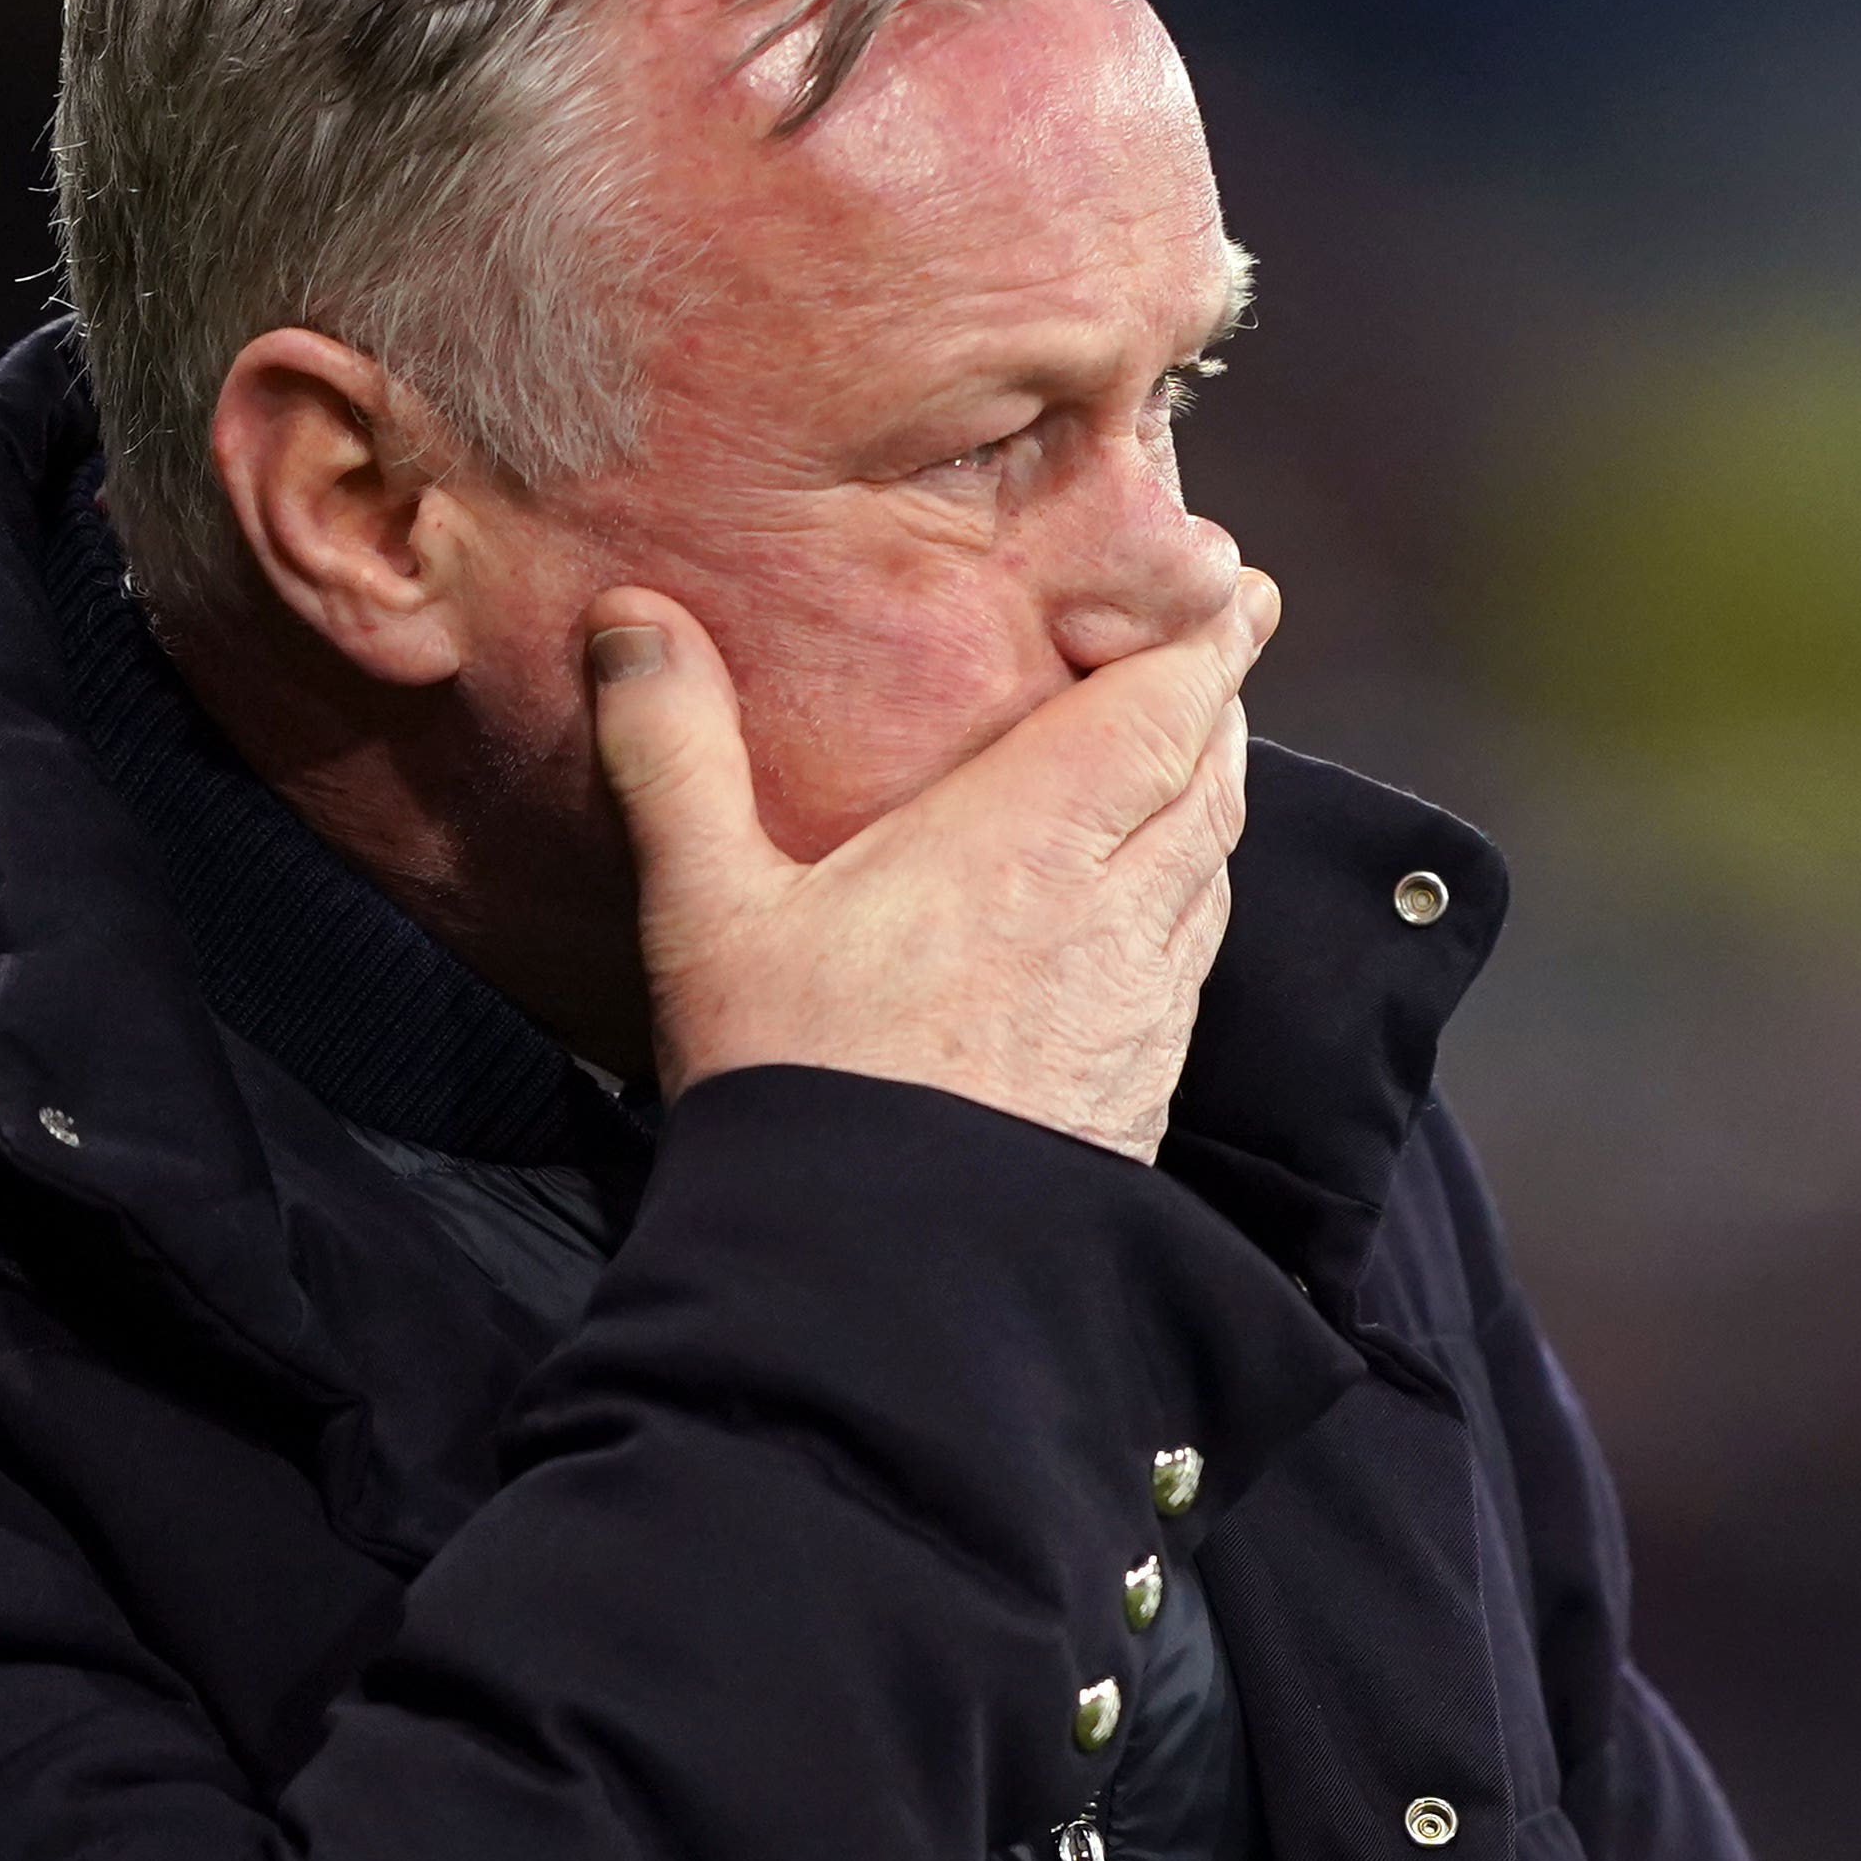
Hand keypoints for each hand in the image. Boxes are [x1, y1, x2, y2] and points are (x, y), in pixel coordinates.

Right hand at [583, 583, 1272, 1161]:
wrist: (886, 1281)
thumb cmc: (801, 1082)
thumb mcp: (709, 908)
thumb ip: (675, 754)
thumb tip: (631, 619)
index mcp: (1037, 832)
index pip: (1165, 699)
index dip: (1203, 633)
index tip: (1229, 580)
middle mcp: (1121, 902)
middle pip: (1209, 767)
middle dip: (1214, 697)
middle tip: (1216, 640)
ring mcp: (1147, 997)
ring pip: (1212, 858)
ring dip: (1211, 790)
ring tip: (1194, 747)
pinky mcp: (1147, 1076)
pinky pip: (1193, 949)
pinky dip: (1192, 889)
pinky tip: (1155, 900)